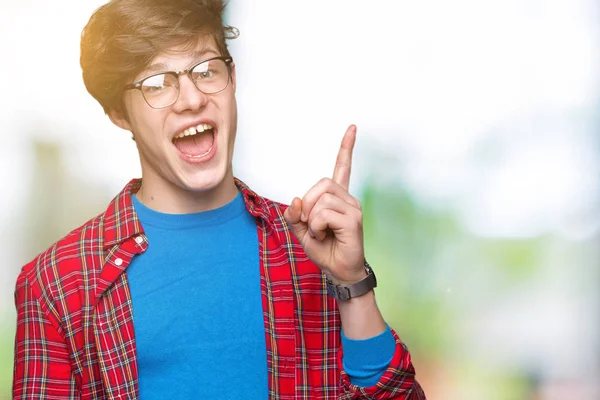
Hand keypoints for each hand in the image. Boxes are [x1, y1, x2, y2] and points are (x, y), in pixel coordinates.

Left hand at [284, 125, 365, 284]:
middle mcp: (348, 199)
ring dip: (312, 218)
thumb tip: (296, 199)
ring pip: (321, 199)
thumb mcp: (302, 231)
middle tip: (310, 224)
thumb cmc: (324, 249)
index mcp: (338, 198)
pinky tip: (324, 235)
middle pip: (321, 184)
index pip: (343, 167)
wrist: (339, 271)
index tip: (353, 127)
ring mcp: (353, 208)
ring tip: (320, 232)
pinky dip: (317, 226)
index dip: (346, 147)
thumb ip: (295, 215)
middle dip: (308, 204)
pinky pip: (324, 213)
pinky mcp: (354, 219)